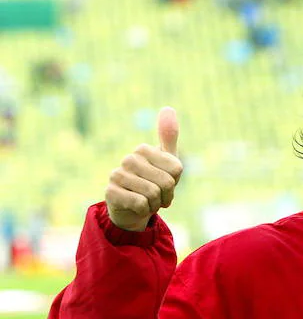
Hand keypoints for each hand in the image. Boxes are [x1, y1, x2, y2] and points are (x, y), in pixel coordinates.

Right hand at [105, 107, 182, 231]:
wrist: (133, 209)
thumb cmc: (153, 183)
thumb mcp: (167, 162)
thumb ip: (168, 137)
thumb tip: (167, 108)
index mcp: (143, 149)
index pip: (176, 169)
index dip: (175, 182)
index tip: (166, 184)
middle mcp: (128, 159)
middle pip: (166, 182)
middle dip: (166, 195)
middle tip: (157, 196)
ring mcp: (117, 174)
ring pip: (153, 194)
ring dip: (155, 204)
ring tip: (147, 201)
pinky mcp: (110, 192)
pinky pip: (140, 204)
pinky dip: (143, 210)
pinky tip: (136, 207)